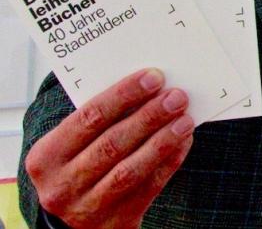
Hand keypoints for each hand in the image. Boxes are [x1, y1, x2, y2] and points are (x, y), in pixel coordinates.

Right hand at [24, 68, 193, 228]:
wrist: (74, 223)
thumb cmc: (78, 168)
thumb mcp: (71, 146)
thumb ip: (99, 121)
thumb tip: (148, 87)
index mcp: (47, 156)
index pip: (89, 117)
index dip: (124, 95)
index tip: (154, 77)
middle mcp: (63, 185)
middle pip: (112, 143)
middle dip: (149, 117)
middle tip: (177, 96)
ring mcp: (87, 208)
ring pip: (130, 169)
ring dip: (162, 140)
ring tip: (185, 119)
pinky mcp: (116, 221)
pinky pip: (148, 188)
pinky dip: (169, 162)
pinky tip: (184, 142)